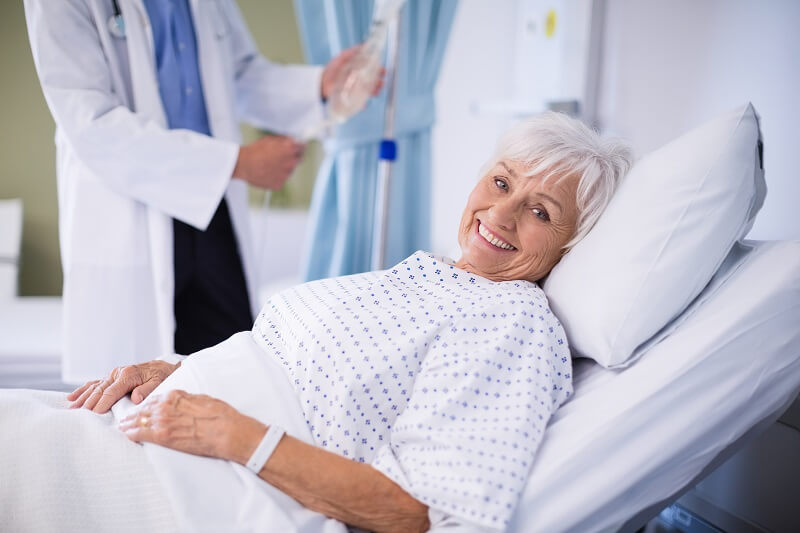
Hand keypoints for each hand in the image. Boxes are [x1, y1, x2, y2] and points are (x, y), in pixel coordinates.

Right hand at [67, 360, 179, 413]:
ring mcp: (114, 374)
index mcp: (129, 375)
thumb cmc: (162, 376)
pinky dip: (83, 389)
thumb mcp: (159, 382)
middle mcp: (118, 373)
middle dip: (89, 402)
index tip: (94, 414)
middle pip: (100, 390)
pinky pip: (95, 383)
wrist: (164, 367)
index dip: (102, 403)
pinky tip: (72, 396)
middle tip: (78, 415)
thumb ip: (147, 390)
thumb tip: (136, 397)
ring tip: (71, 407)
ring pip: (95, 387)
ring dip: (82, 397)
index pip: (112, 392)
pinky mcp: (112, 377)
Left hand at [119, 390, 266, 462]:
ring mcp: (163, 421)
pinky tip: (127, 434)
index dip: (147, 404)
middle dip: (134, 414)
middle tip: (126, 418)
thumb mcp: (203, 399)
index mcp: (176, 395)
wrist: (226, 431)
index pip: (156, 398)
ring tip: (123, 426)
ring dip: (129, 423)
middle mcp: (166, 406)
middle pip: (144, 409)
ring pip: (139, 420)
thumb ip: (188, 399)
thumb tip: (182, 402)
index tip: (143, 408)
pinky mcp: (162, 436)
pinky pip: (140, 433)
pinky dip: (132, 433)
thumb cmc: (221, 415)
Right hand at [233, 135, 303, 189]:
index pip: (303, 148)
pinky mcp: (279, 184)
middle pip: (298, 160)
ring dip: (283, 168)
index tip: (297, 148)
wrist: (244, 164)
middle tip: (281, 157)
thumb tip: (292, 141)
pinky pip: (280, 180)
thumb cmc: (255, 151)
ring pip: (289, 171)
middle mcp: (291, 163)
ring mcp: (286, 175)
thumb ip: (284, 141)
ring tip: (269, 165)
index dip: (299, 147)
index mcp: (290, 150)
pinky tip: (266, 173)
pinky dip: (276, 177)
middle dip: (291, 158)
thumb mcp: (270, 140)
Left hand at [321, 46, 385, 100]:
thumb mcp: (342, 58)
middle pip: (373, 82)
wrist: (322, 82)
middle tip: (382, 82)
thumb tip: (362, 46)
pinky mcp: (351, 100)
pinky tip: (364, 103)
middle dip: (379, 82)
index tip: (383, 71)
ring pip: (369, 92)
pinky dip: (362, 104)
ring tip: (376, 92)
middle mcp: (359, 81)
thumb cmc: (332, 69)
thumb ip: (351, 53)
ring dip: (374, 92)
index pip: (372, 71)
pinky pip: (359, 103)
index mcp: (359, 70)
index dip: (379, 71)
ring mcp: (356, 91)